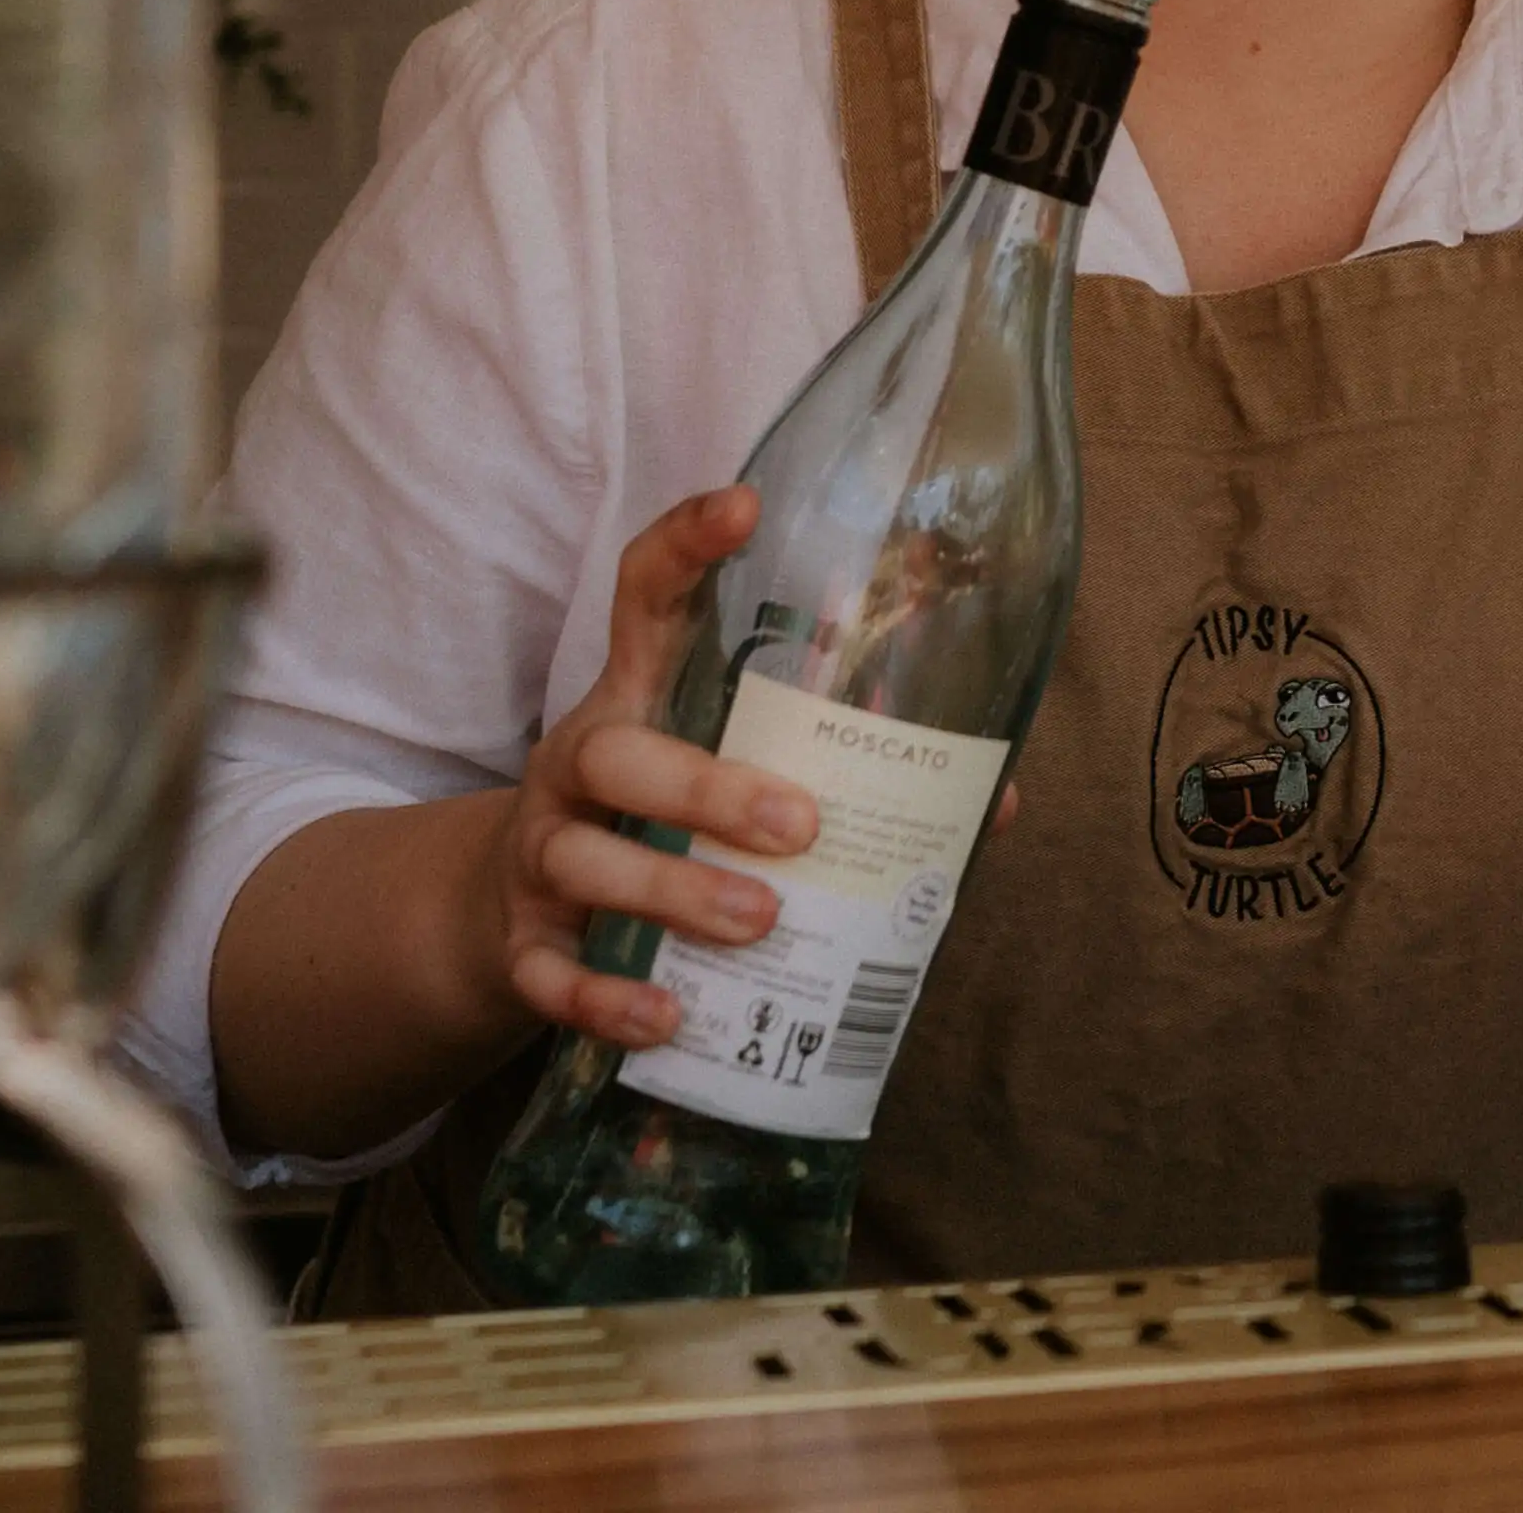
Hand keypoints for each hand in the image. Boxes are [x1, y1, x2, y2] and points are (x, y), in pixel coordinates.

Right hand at [479, 486, 818, 1047]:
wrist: (520, 920)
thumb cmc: (665, 829)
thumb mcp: (728, 775)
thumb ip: (846, 774)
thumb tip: (1002, 799)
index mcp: (640, 698)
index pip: (646, 599)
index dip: (684, 546)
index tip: (745, 504)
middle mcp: (579, 762)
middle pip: (616, 750)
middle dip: (704, 787)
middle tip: (800, 823)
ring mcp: (541, 855)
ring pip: (585, 863)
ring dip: (673, 893)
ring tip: (761, 923)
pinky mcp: (520, 946)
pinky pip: (550, 975)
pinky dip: (605, 999)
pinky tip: (667, 1017)